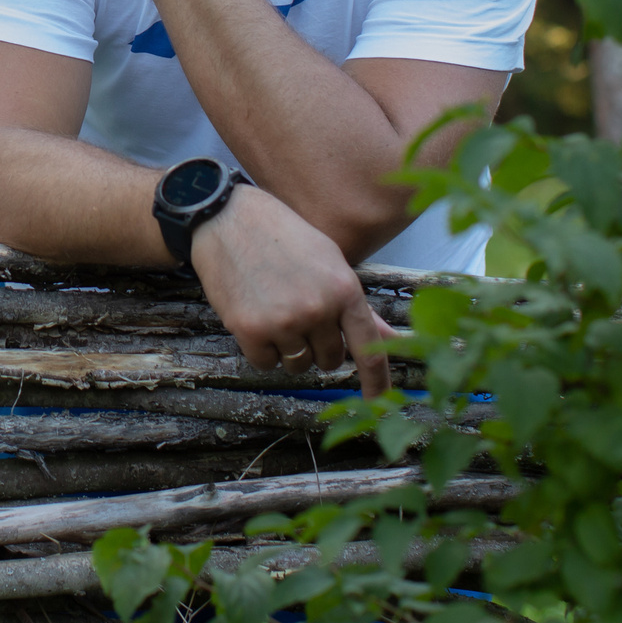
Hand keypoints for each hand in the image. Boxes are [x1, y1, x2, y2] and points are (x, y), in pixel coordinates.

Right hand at [189, 187, 394, 397]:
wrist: (227, 216)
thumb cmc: (282, 236)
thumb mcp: (329, 261)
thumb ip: (356, 306)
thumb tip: (394, 339)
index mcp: (344, 289)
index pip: (369, 348)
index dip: (376, 382)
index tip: (380, 405)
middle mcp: (319, 308)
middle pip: (330, 360)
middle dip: (318, 346)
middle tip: (299, 314)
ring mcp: (284, 320)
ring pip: (297, 365)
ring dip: (288, 348)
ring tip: (274, 310)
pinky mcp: (250, 329)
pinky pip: (265, 363)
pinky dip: (260, 348)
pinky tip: (254, 315)